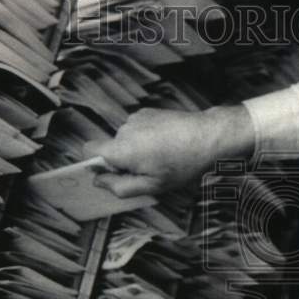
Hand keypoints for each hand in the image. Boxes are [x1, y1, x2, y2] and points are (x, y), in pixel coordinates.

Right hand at [83, 105, 255, 196]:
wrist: (210, 136)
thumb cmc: (184, 163)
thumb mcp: (152, 186)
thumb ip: (120, 187)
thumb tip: (99, 182)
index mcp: (122, 149)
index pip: (88, 151)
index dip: (95, 164)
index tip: (109, 174)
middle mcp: (125, 129)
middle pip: (111, 148)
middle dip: (124, 161)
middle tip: (149, 171)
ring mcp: (137, 117)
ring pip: (127, 139)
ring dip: (138, 149)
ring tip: (163, 157)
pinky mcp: (149, 112)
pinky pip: (139, 129)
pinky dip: (147, 138)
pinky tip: (167, 145)